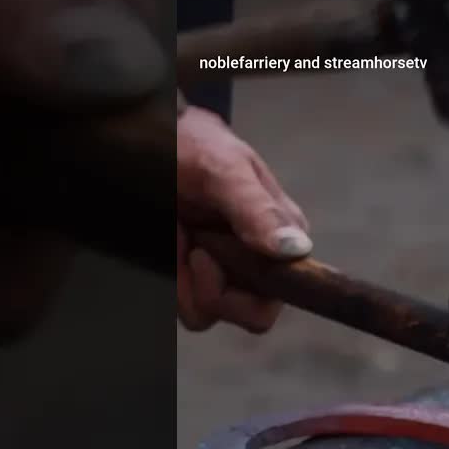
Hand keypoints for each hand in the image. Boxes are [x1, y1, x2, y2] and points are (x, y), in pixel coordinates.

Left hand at [176, 103, 310, 333]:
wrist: (151, 135)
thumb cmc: (195, 146)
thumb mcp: (225, 170)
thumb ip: (257, 209)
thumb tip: (296, 250)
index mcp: (283, 238)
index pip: (287, 292)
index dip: (254, 291)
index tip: (214, 256)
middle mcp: (259, 263)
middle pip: (249, 313)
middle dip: (214, 288)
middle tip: (195, 248)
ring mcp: (224, 272)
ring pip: (210, 314)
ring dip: (187, 282)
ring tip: (181, 237)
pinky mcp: (193, 278)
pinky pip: (187, 306)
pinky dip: (174, 282)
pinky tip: (172, 243)